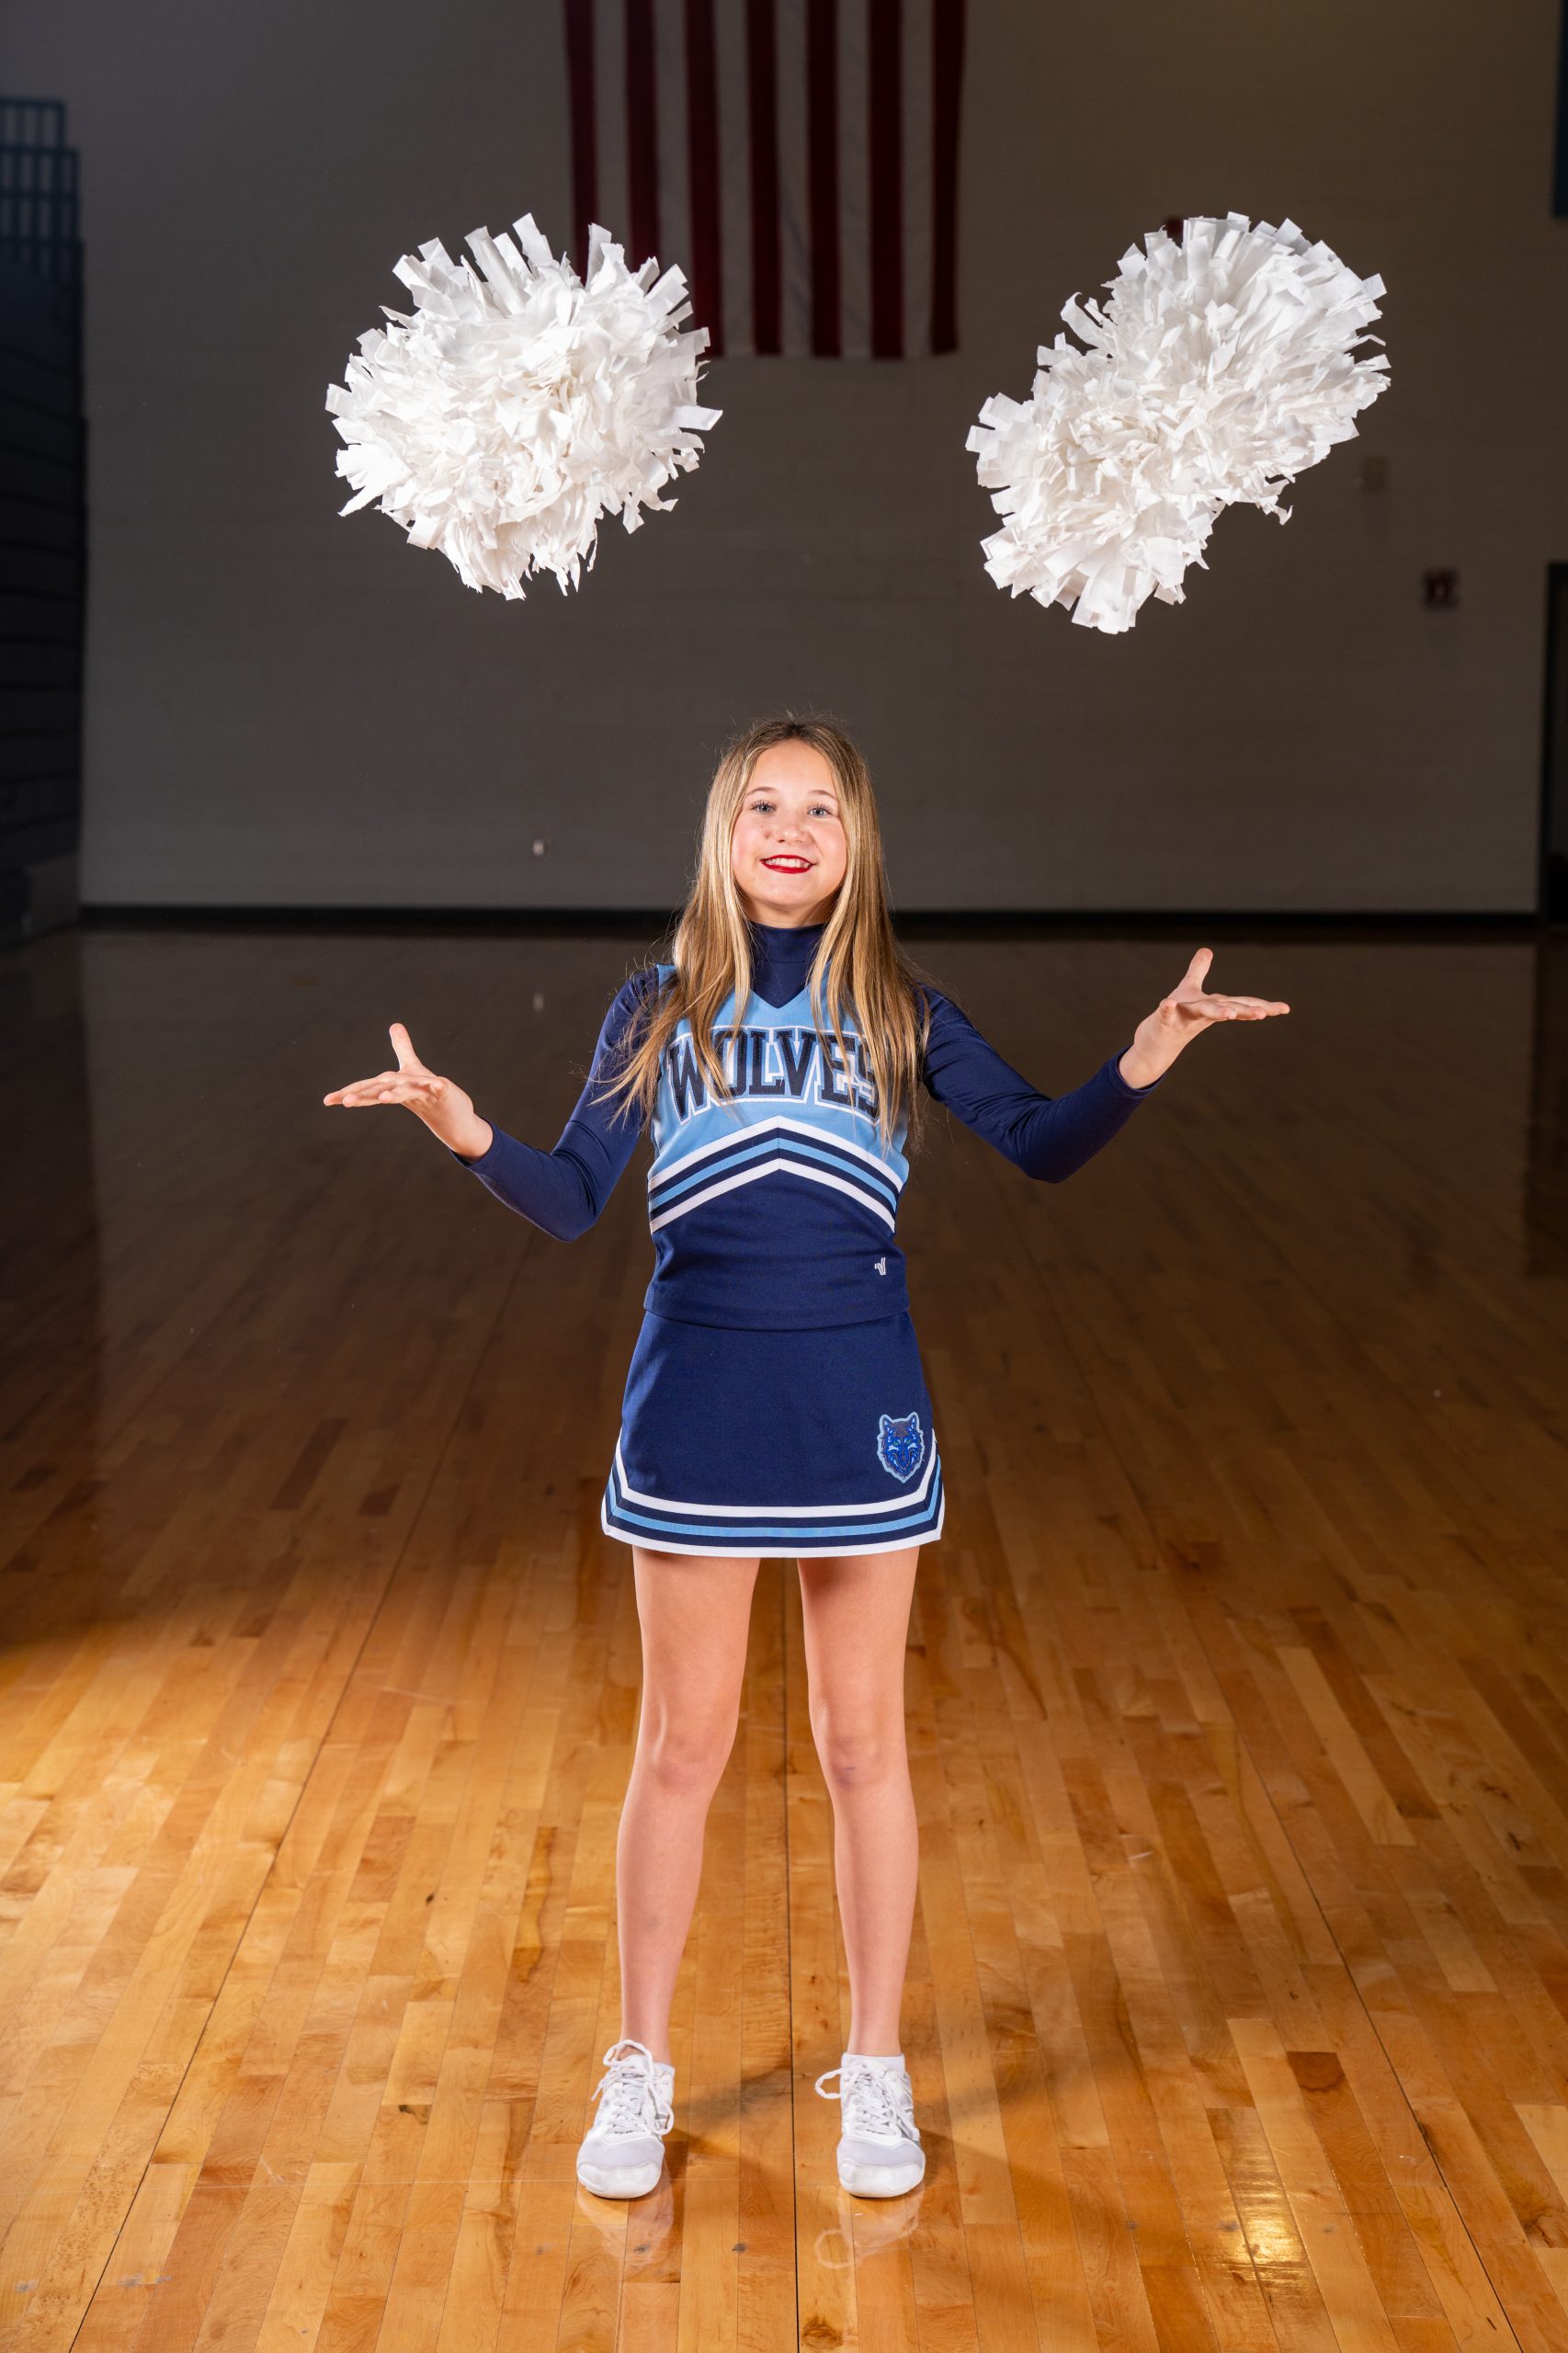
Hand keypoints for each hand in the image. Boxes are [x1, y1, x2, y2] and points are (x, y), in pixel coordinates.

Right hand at [322, 1022, 493, 1159]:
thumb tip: (395, 1025)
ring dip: (395, 1095)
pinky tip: (441, 1084)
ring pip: (406, 1093)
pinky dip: (439, 1086)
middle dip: (362, 1096)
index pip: (366, 1088)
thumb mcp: (413, 1067)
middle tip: (344, 1102)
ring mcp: (423, 1093)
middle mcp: (404, 1091)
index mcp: (392, 1086)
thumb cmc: (428, 1092)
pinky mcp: (443, 1093)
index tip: (326, 1100)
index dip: (346, 1093)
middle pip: (380, 1093)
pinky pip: (439, 1089)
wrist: (453, 1114)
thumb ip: (402, 1047)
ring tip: (385, 1099)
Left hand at [1118, 948, 1289, 1087]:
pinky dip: (1166, 1009)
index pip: (1242, 1003)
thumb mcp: (1189, 989)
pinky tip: (1166, 1003)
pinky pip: (1165, 1014)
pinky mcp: (1164, 1020)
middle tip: (1264, 1014)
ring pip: (1202, 1012)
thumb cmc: (1177, 1015)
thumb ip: (1199, 970)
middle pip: (1228, 1009)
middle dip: (1246, 1011)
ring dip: (1217, 1012)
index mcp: (1214, 1004)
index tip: (1285, 1009)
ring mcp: (1183, 1017)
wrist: (1156, 1042)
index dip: (1263, 1005)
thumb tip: (1206, 949)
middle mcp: (1202, 1012)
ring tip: (1229, 1014)